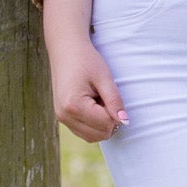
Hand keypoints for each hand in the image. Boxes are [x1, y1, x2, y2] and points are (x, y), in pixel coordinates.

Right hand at [42, 0, 127, 141]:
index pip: (106, 124)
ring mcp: (62, 118)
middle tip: (105, 97)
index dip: (116, 113)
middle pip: (100, 134)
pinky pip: (84, 132)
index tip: (111, 95)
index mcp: (74, 105)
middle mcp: (64, 116)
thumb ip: (115, 101)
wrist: (65, 50)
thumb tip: (125, 122)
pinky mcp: (63, 118)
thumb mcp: (105, 78)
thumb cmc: (86, 60)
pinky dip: (94, 124)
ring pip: (92, 137)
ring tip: (99, 100)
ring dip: (102, 123)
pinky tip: (93, 105)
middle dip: (109, 120)